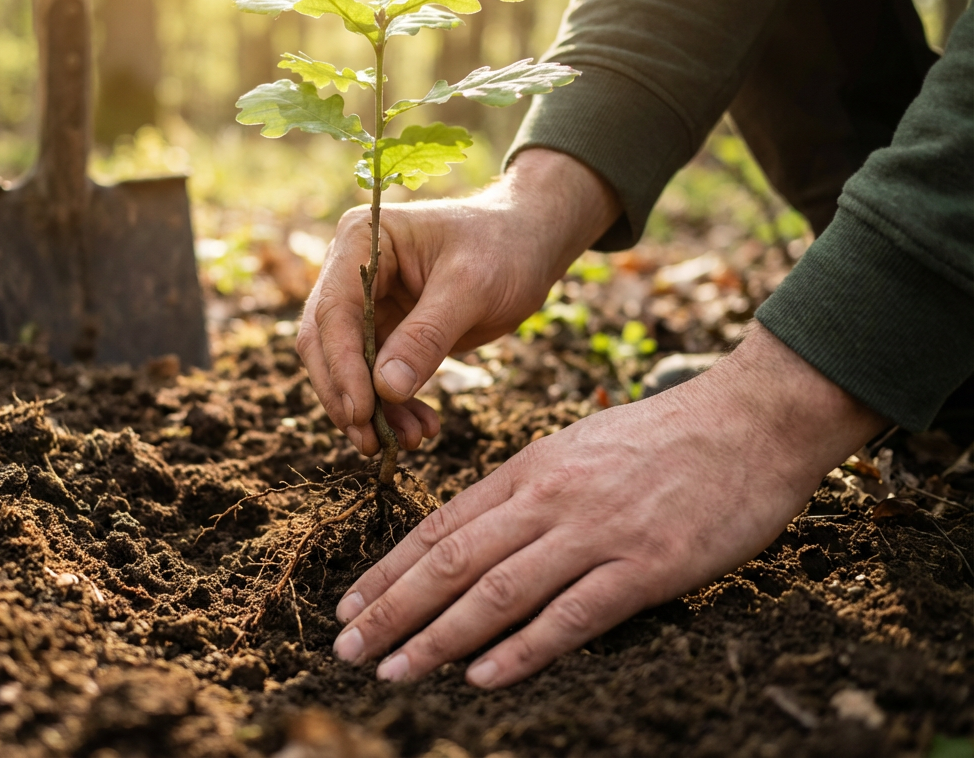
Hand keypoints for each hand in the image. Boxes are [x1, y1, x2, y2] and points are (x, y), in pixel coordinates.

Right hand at [298, 149, 621, 453]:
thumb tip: (384, 390)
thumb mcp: (471, 288)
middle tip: (369, 441)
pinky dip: (395, 408)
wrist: (531, 243)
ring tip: (408, 442)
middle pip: (327, 343)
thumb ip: (426, 336)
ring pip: (349, 369)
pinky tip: (421, 429)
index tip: (360, 412)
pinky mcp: (387, 332)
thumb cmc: (503, 247)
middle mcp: (352, 271)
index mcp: (362, 240)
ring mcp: (367, 304)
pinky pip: (378, 379)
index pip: (334, 311)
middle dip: (347, 395)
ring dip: (372, 411)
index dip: (342, 366)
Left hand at [330, 323, 885, 686]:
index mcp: (530, 468)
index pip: (442, 525)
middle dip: (393, 609)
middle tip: (348, 647)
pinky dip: (521, 649)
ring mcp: (596, 531)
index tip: (351, 603)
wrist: (750, 421)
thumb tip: (480, 538)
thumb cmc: (663, 438)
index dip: (391, 569)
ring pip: (497, 590)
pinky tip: (481, 676)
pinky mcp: (646, 565)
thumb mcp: (578, 448)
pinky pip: (571, 614)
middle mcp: (549, 498)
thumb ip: (529, 491)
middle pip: (453, 560)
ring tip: (393, 670)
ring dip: (437, 637)